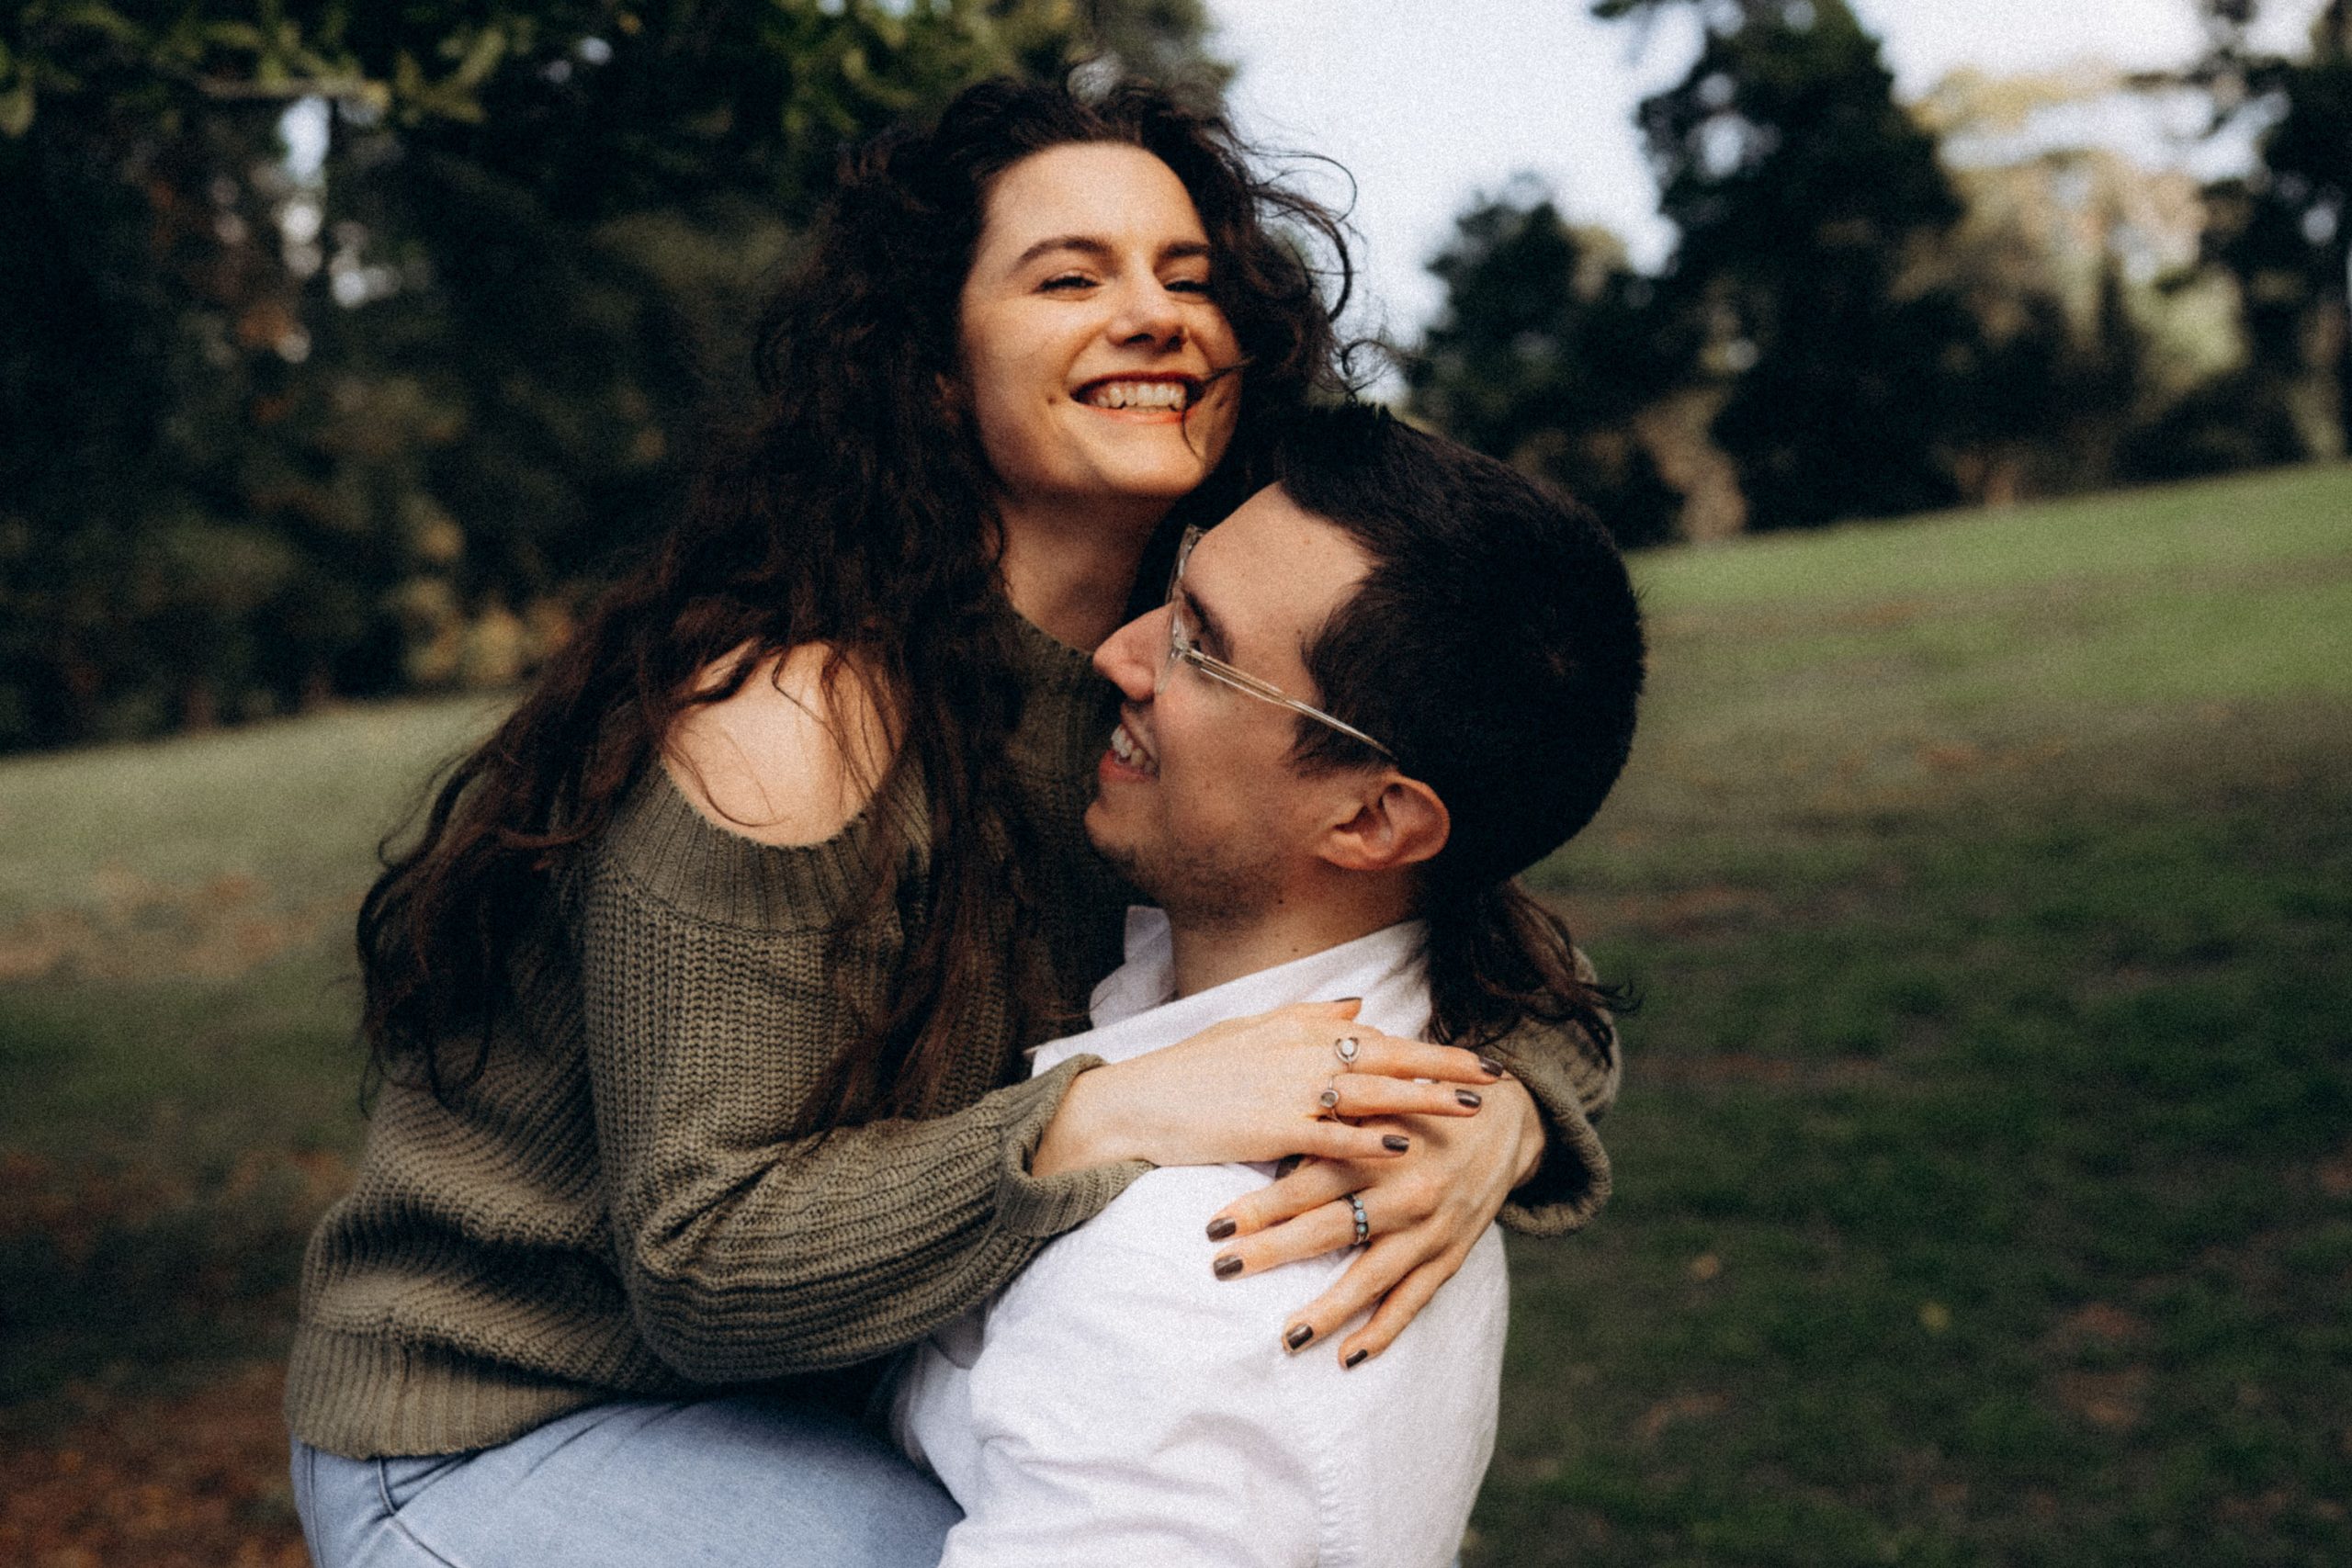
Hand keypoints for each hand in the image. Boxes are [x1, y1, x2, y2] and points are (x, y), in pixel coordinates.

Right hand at [1031, 1000, 1502, 1175]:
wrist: (1140, 1100)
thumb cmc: (1193, 1069)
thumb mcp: (1253, 1028)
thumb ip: (1309, 1015)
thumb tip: (1358, 1004)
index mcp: (1301, 1027)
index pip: (1381, 1037)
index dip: (1430, 1050)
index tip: (1474, 1059)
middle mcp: (1303, 1050)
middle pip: (1391, 1057)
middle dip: (1446, 1067)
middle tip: (1495, 1078)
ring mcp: (1290, 1087)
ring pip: (1374, 1091)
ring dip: (1425, 1099)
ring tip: (1470, 1110)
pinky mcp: (1273, 1125)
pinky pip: (1332, 1133)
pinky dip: (1369, 1138)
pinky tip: (1404, 1145)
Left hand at [1201, 1075, 1544, 1366]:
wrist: (1502, 1121)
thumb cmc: (1419, 1108)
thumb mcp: (1377, 1102)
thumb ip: (1329, 1125)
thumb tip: (1268, 1145)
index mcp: (1379, 1149)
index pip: (1307, 1184)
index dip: (1258, 1208)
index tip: (1214, 1228)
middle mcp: (1404, 1191)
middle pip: (1328, 1230)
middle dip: (1272, 1253)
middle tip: (1223, 1272)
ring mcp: (1429, 1228)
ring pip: (1371, 1277)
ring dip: (1327, 1310)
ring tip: (1286, 1339)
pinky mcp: (1451, 1255)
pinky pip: (1414, 1300)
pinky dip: (1383, 1330)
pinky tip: (1348, 1356)